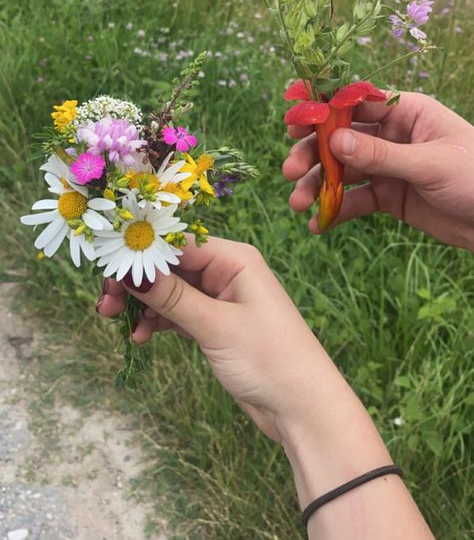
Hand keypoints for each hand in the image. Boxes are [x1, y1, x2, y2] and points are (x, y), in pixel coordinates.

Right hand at [97, 236, 348, 443]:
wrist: (302, 408)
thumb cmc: (270, 358)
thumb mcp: (216, 325)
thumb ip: (173, 297)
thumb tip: (130, 271)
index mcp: (234, 258)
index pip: (179, 243)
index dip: (142, 253)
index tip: (108, 269)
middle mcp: (227, 272)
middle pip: (170, 266)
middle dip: (138, 281)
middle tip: (106, 302)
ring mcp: (221, 299)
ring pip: (170, 291)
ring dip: (143, 304)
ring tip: (114, 321)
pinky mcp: (216, 325)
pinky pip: (178, 314)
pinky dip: (158, 322)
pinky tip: (140, 338)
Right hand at [283, 92, 473, 250]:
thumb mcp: (430, 164)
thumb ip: (382, 156)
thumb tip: (334, 143)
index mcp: (407, 112)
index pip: (356, 103)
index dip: (323, 111)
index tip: (293, 123)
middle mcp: (393, 136)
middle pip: (342, 138)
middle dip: (313, 154)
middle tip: (289, 170)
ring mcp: (390, 166)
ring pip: (343, 171)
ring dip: (318, 185)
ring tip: (297, 204)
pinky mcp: (390, 196)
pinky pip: (357, 200)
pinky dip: (336, 211)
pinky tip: (318, 225)